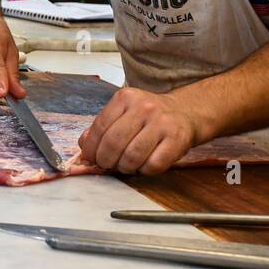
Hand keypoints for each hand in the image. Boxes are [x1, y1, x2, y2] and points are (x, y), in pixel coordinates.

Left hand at [78, 87, 201, 174]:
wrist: (185, 112)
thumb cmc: (148, 117)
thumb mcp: (123, 112)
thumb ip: (102, 127)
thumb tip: (84, 147)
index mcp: (126, 98)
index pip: (100, 127)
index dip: (91, 148)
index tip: (90, 157)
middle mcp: (144, 107)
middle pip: (113, 143)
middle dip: (105, 160)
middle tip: (108, 164)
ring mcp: (162, 123)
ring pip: (132, 157)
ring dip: (124, 167)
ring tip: (126, 165)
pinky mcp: (178, 139)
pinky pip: (153, 165)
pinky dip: (144, 170)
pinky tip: (144, 165)